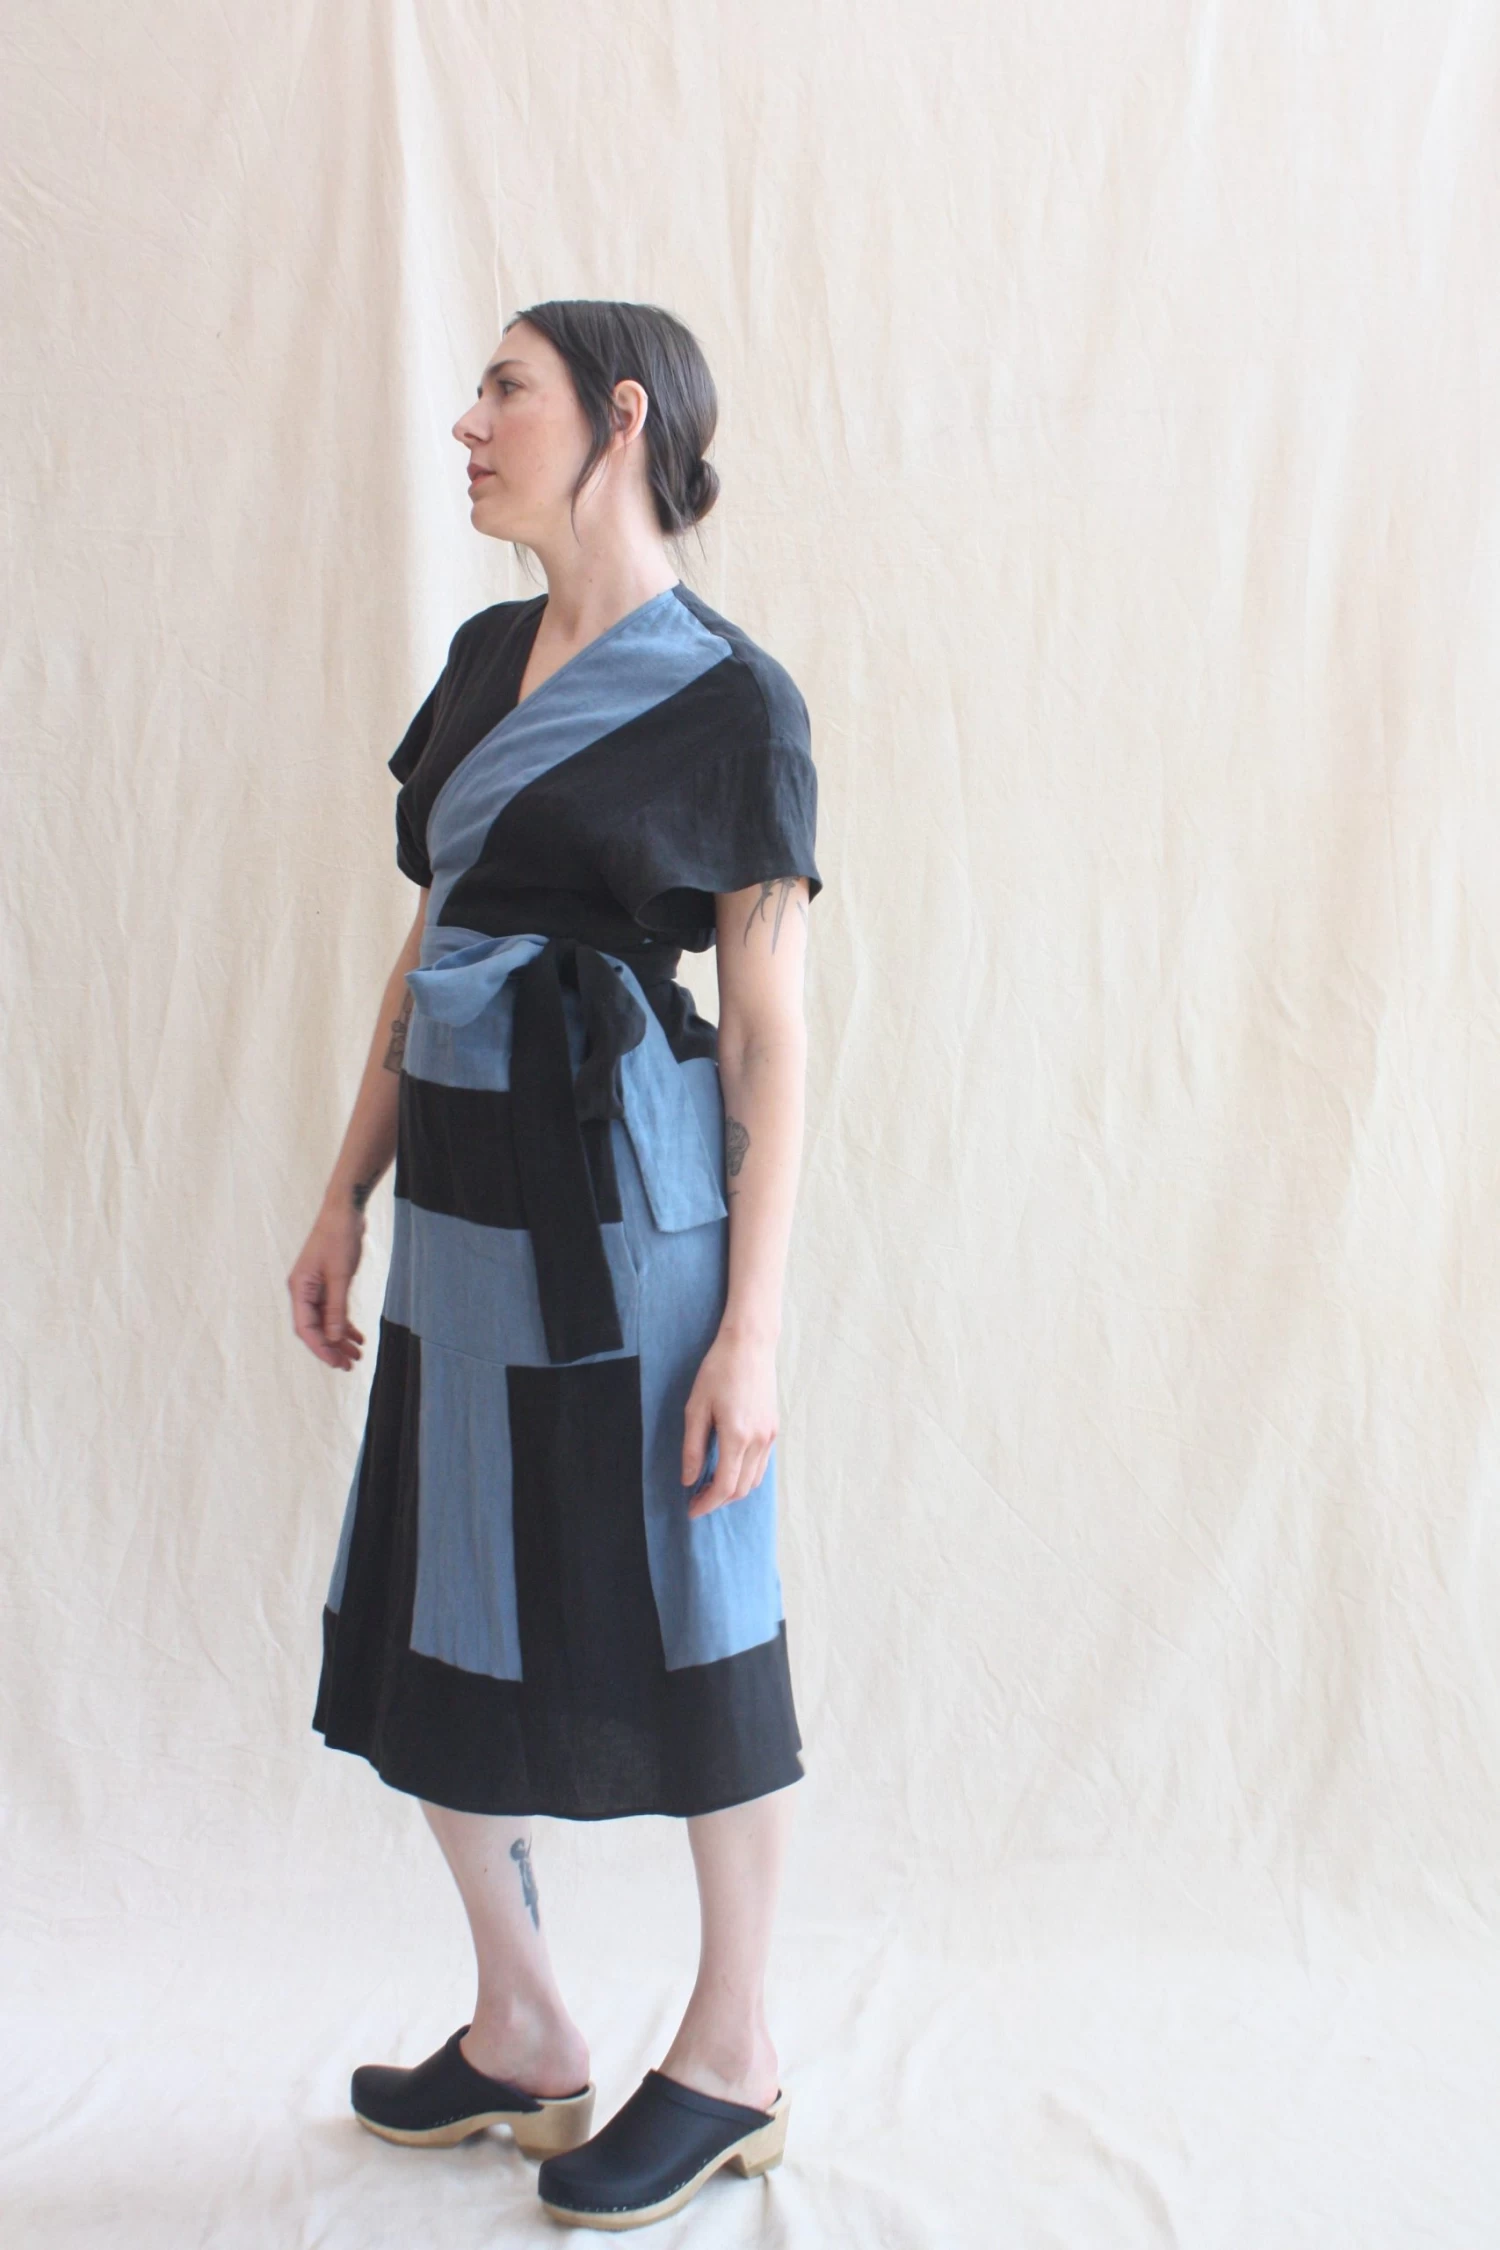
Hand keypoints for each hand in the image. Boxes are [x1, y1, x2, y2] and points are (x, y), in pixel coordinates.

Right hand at [287, 1198, 367, 1369]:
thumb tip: (335, 1337)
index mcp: (299, 1289)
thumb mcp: (340, 1275)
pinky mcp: (327, 1283)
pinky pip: (333, 1310)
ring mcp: (314, 1287)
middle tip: (349, 1366)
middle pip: (315, 1328)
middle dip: (332, 1348)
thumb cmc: (339, 1237)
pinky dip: (345, 1324)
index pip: (306, 1328)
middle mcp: (303, 1291)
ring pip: (326, 1321)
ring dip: (340, 1339)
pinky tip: (358, 1336)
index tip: (337, 1363)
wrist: (344, 1211)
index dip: (321, 1348)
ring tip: (358, 1355)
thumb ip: (337, 1307)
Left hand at [681, 1324, 777, 1517]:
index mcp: (737, 1436)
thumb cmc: (718, 1371)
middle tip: (695, 1500)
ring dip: (732, 1490)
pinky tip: (727, 1468)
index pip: (724, 1486)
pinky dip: (744, 1475)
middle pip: (740, 1489)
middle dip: (717, 1500)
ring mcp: (769, 1436)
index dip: (706, 1503)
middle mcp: (758, 1440)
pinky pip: (761, 1465)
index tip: (690, 1510)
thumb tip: (688, 1479)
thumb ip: (692, 1447)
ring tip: (709, 1486)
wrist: (750, 1346)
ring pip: (753, 1480)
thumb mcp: (696, 1407)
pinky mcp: (773, 1429)